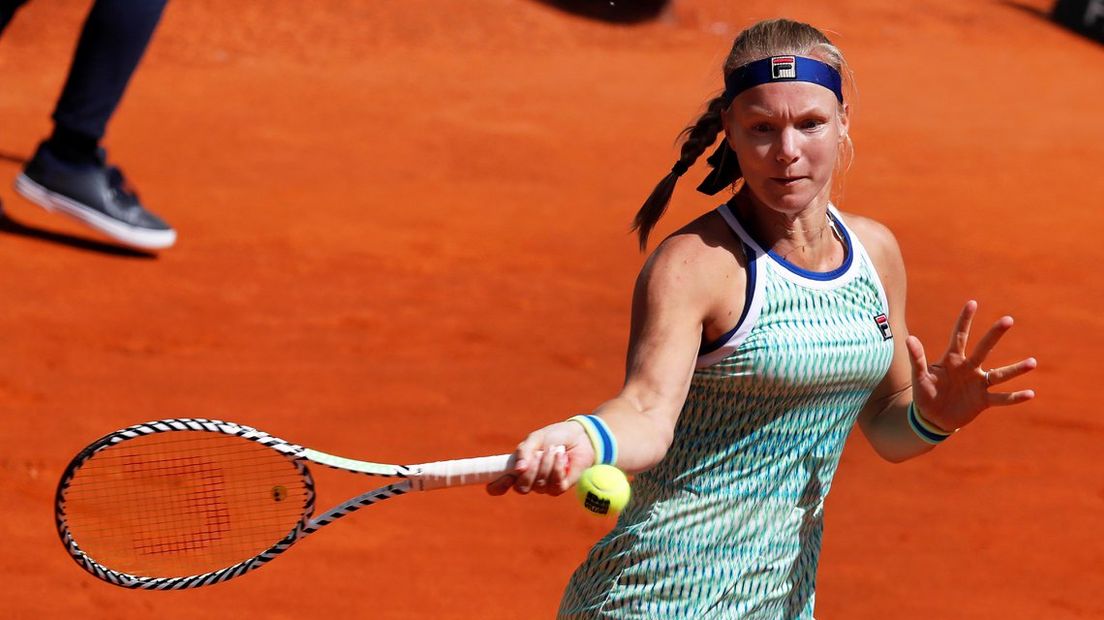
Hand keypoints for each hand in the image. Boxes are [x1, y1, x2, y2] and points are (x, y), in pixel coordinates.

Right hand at [485, 421, 593, 496]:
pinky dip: (557, 468)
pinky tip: (561, 456)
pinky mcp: (560, 487)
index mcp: (517, 468)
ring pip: (539, 485)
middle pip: (521, 488)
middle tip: (539, 454)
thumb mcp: (535, 439)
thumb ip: (523, 452)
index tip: (506, 477)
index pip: (498, 486)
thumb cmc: (554, 436)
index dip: (497, 486)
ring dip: (546, 464)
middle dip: (530, 470)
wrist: (579, 435)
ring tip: (553, 449)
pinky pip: (555, 485)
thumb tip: (518, 470)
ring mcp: (545, 486)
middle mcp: (529, 480)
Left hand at [906, 300, 1036, 431]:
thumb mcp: (918, 377)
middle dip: (994, 335)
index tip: (972, 303)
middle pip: (983, 349)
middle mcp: (969, 368)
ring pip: (999, 375)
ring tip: (1032, 362)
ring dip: (1015, 369)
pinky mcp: (983, 401)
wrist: (931, 418)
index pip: (960, 336)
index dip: (965, 320)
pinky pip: (1001, 398)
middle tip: (1008, 319)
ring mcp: (978, 384)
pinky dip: (1015, 397)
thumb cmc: (924, 394)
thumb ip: (916, 359)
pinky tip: (1030, 393)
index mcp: (952, 360)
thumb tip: (909, 338)